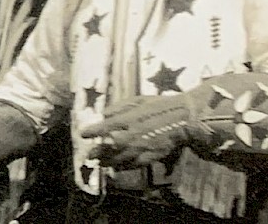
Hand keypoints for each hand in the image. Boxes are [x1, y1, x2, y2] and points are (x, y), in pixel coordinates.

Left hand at [81, 93, 201, 167]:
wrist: (184, 118)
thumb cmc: (160, 106)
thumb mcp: (138, 100)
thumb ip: (119, 108)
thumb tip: (103, 114)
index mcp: (130, 119)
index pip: (106, 127)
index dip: (93, 131)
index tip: (83, 134)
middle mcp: (134, 134)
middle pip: (111, 146)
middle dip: (98, 151)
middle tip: (89, 155)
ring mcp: (143, 147)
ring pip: (121, 158)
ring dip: (108, 161)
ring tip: (100, 163)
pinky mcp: (152, 156)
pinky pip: (135, 164)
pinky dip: (124, 167)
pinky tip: (117, 168)